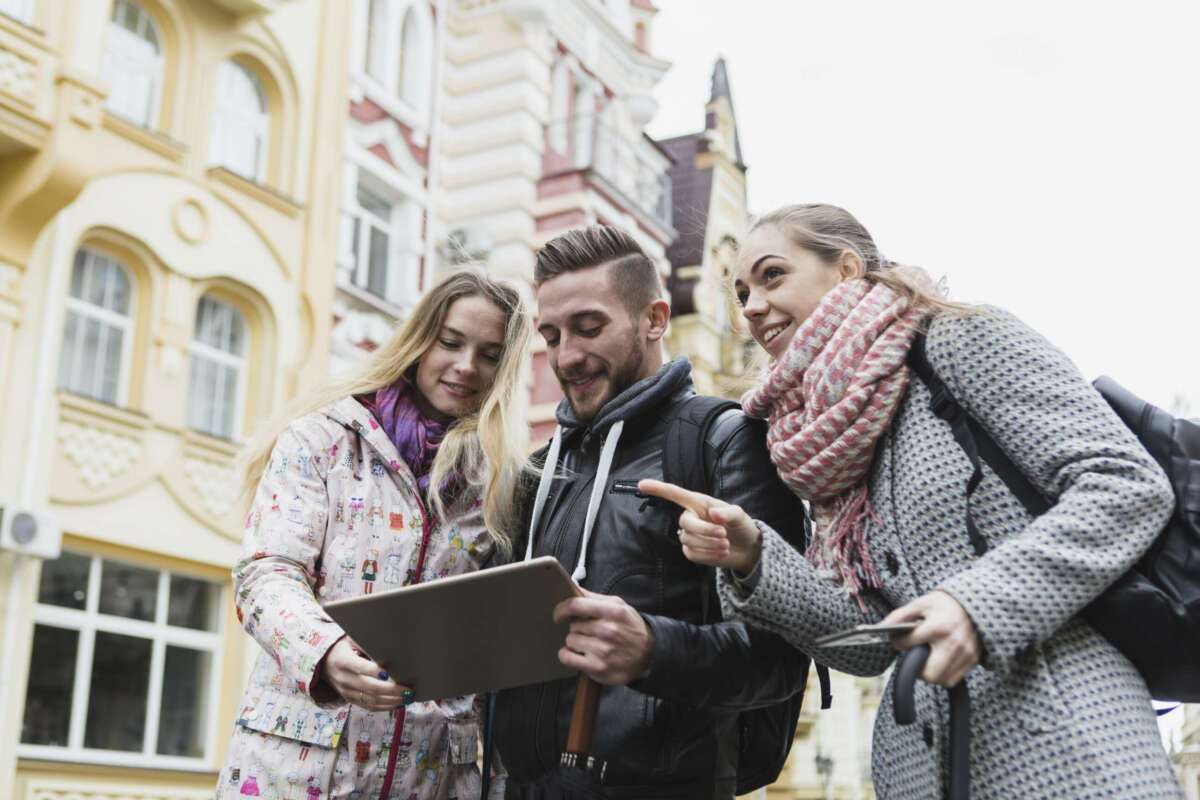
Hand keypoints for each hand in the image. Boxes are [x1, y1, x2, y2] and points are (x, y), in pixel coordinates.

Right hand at [321, 636, 409, 710]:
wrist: (324, 663)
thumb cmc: (343, 648)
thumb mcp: (350, 640)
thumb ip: (366, 643)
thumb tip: (388, 646)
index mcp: (343, 661)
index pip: (360, 667)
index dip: (374, 671)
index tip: (389, 674)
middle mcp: (343, 678)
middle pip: (369, 687)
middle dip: (391, 690)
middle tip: (408, 690)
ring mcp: (346, 691)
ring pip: (371, 700)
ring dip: (391, 701)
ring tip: (407, 698)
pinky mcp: (350, 699)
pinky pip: (368, 706)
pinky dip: (384, 707)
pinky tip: (397, 704)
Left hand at [553, 588, 654, 684]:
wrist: (649, 655)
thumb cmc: (632, 628)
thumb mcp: (619, 606)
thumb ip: (595, 598)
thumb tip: (573, 590)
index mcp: (612, 612)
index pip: (576, 605)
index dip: (562, 609)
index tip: (558, 614)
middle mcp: (608, 630)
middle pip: (573, 625)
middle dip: (578, 627)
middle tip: (590, 631)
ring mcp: (603, 650)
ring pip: (570, 640)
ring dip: (576, 642)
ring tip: (590, 643)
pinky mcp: (598, 668)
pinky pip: (567, 658)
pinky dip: (568, 655)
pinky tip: (577, 654)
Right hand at [637, 479, 762, 573]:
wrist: (746, 548)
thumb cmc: (741, 526)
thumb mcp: (740, 516)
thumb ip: (728, 513)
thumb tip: (713, 513)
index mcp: (699, 503)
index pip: (675, 494)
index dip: (658, 489)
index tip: (641, 484)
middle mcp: (691, 517)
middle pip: (685, 522)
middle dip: (704, 530)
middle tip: (724, 534)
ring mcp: (690, 535)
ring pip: (689, 540)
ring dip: (709, 544)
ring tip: (726, 545)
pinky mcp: (692, 551)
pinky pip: (692, 554)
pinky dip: (708, 555)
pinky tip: (721, 552)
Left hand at [883, 590, 980, 687]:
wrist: (977, 602)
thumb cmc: (946, 603)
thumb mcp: (921, 603)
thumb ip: (900, 616)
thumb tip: (881, 627)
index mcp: (938, 627)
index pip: (908, 644)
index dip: (898, 642)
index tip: (899, 640)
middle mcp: (953, 643)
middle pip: (928, 674)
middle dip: (916, 669)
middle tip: (913, 657)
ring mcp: (965, 654)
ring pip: (941, 680)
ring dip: (929, 674)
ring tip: (925, 660)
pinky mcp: (973, 660)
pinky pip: (953, 679)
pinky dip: (943, 675)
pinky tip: (938, 662)